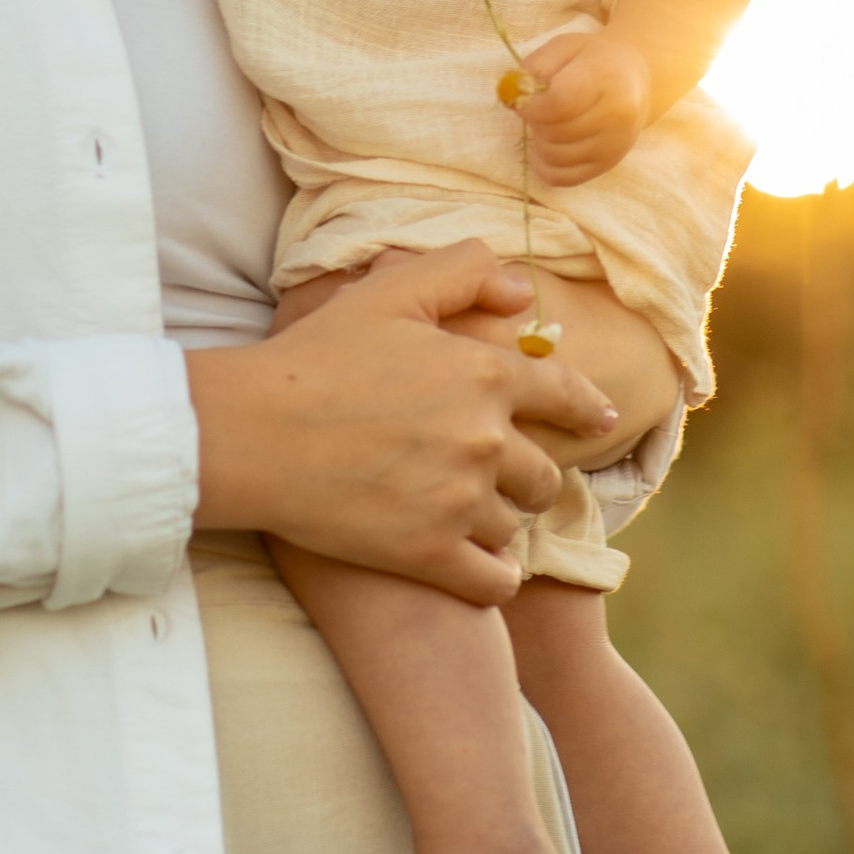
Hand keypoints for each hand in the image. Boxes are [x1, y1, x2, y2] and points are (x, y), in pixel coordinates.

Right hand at [190, 242, 567, 604]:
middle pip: (545, 473)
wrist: (253, 432)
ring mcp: (460, 501)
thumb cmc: (315, 357)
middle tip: (512, 480)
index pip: (564, 394)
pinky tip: (481, 570)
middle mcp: (485, 439)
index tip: (600, 420)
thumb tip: (523, 294)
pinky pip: (492, 581)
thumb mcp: (388, 292)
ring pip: (512, 525)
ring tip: (473, 517)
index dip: (587, 407)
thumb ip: (463, 272)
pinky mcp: (429, 553)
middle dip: (534, 476)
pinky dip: (492, 577)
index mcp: (484, 374)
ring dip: (500, 521)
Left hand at [512, 26, 650, 186]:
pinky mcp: (606, 165)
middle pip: (554, 131)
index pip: (559, 103)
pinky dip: (545, 165)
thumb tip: (516, 92)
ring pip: (554, 156)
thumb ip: (537, 65)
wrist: (634, 80)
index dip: (531, 104)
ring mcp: (614, 146)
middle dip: (536, 120)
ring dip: (540, 140)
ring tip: (551, 121)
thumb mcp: (565, 46)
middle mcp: (617, 117)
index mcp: (607, 79)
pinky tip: (547, 146)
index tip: (522, 98)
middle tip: (542, 106)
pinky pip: (561, 178)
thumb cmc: (594, 60)